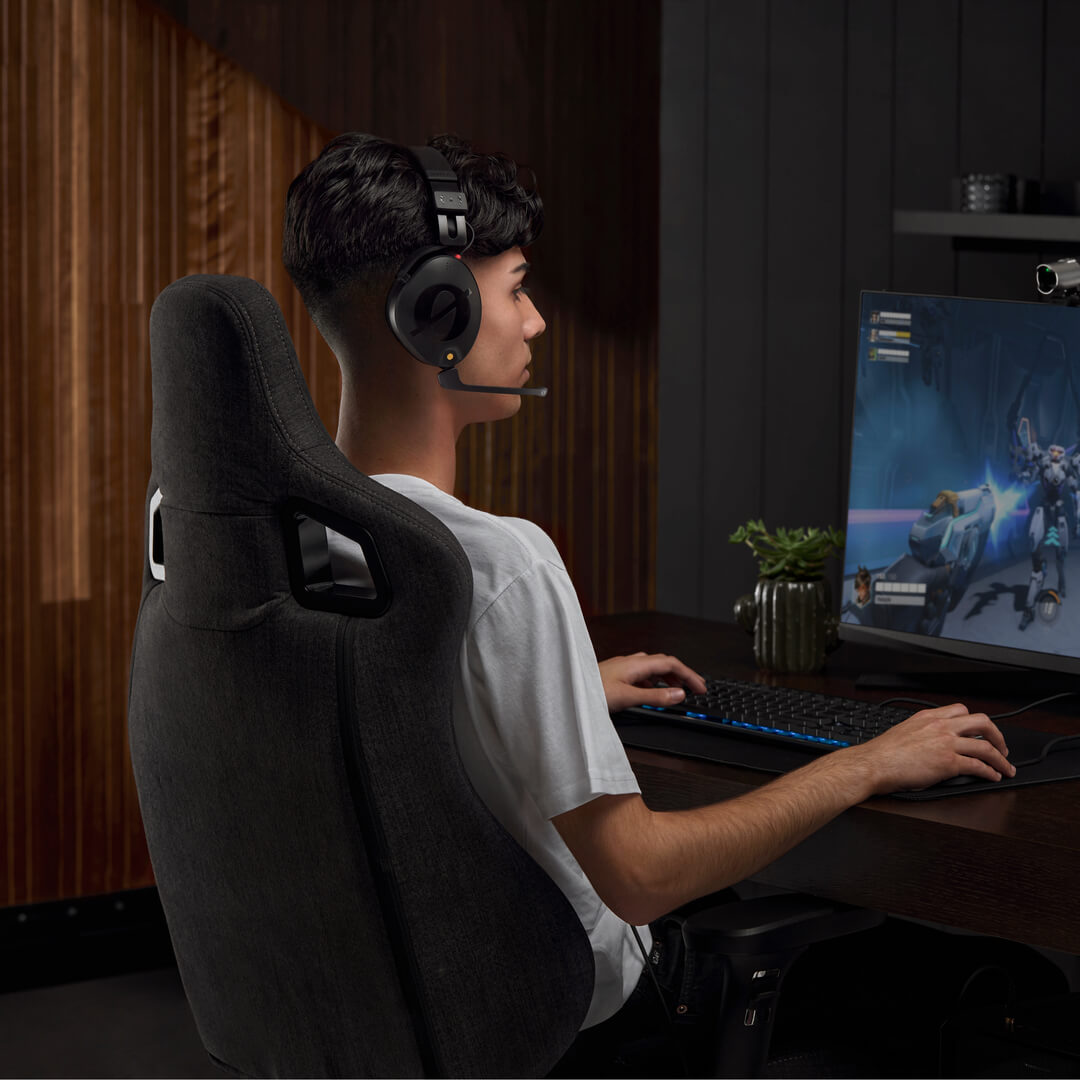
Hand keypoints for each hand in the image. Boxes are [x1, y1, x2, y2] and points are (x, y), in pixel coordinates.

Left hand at [597, 652, 706, 713]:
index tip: (701, 687)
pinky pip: (642, 674)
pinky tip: (652, 691)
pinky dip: (654, 681)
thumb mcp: (627, 697)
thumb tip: (679, 694)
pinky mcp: (616, 675)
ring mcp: (622, 667)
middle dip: (682, 674)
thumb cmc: (591, 692)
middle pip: (664, 663)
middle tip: (696, 687)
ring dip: (668, 677)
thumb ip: (654, 697)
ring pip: (652, 668)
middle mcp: (630, 662)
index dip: (689, 674)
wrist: (568, 692)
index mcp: (635, 664)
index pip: (671, 663)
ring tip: (678, 689)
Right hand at [844, 703, 1015, 794]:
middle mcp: (940, 726)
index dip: (976, 722)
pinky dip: (990, 772)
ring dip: (1000, 758)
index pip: (961, 710)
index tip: (981, 731)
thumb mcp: (904, 730)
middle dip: (997, 735)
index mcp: (929, 717)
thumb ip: (923, 731)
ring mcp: (946, 743)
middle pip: (982, 722)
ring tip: (1006, 767)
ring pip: (986, 747)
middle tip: (1002, 747)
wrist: (874, 764)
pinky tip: (993, 776)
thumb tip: (934, 742)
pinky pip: (978, 766)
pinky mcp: (949, 763)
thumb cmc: (883, 753)